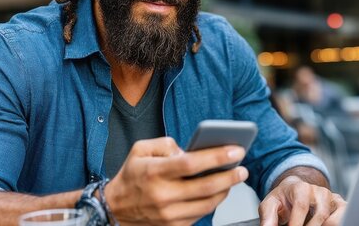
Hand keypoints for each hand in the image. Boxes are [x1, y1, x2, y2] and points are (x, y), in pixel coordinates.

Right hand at [104, 137, 248, 225]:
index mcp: (154, 172)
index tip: (236, 150)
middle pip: (206, 187)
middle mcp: (162, 195)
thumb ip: (165, 143)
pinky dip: (213, 202)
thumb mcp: (140, 149)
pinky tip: (219, 191)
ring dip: (225, 191)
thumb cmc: (132, 175)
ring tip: (234, 178)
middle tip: (243, 168)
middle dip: (230, 176)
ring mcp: (169, 215)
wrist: (115, 209)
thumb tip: (188, 150)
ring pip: (207, 204)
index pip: (191, 164)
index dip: (217, 156)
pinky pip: (201, 215)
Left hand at [259, 175, 346, 225]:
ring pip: (333, 219)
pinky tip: (320, 225)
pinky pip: (342, 218)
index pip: (301, 206)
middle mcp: (319, 191)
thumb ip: (268, 217)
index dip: (296, 223)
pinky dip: (332, 225)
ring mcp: (331, 198)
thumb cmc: (283, 199)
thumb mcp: (270, 205)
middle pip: (319, 215)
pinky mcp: (340, 205)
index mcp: (301, 188)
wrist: (294, 191)